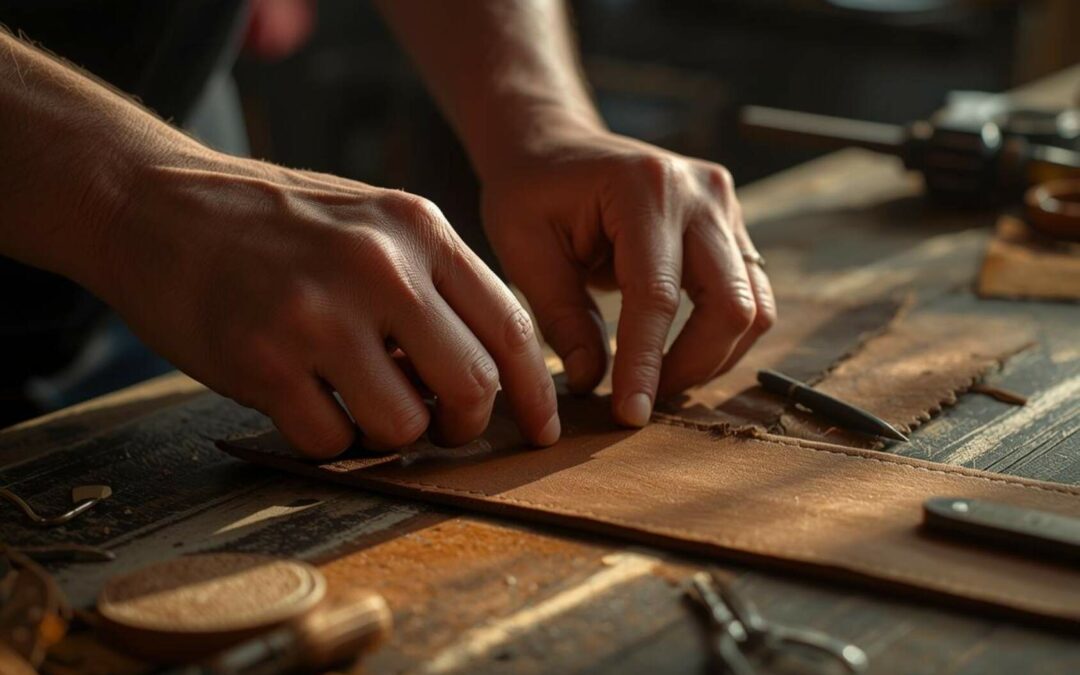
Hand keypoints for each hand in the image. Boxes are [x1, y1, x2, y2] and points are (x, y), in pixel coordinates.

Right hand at [91, 148, 558, 456]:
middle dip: (463, 426)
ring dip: (389, 435)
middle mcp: (379, 267)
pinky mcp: (263, 360)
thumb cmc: (273, 224)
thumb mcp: (370, 222)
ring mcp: (319, 314)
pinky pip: (331, 441)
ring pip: (404, 425)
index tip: (542, 429)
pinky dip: (327, 441)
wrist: (153, 204)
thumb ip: (432, 284)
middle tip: (439, 427)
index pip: (511, 326)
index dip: (536, 391)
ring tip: (357, 405)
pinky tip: (304, 404)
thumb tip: (489, 372)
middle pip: (472, 386)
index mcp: (418, 229)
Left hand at [481, 130, 775, 425]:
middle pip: (729, 305)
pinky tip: (678, 356)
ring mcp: (725, 206)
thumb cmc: (531, 193)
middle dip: (690, 367)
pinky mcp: (732, 226)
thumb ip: (560, 317)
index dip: (646, 363)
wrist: (556, 145)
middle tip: (642, 401)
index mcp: (644, 189)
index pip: (657, 295)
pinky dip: (720, 336)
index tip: (629, 414)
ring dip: (712, 358)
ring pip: (752, 307)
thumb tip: (592, 382)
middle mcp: (700, 193)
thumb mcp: (524, 250)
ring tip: (658, 382)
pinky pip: (749, 294)